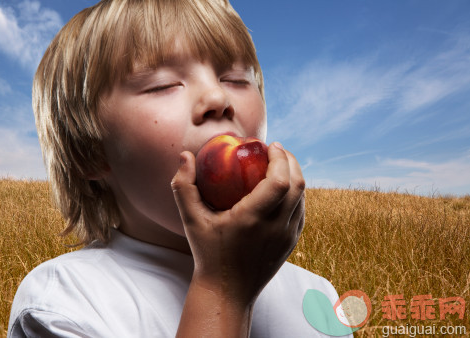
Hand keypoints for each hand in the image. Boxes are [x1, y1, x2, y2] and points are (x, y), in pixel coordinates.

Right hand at [172, 141, 305, 306]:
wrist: (228, 291)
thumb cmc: (207, 253)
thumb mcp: (191, 221)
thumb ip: (183, 186)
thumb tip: (185, 155)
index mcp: (253, 219)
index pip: (280, 181)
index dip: (280, 158)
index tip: (269, 145)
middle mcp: (276, 228)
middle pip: (297, 184)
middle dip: (290, 160)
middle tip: (275, 150)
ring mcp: (287, 237)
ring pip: (302, 197)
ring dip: (294, 175)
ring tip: (279, 164)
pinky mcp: (292, 243)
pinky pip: (300, 210)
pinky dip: (295, 193)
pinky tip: (282, 187)